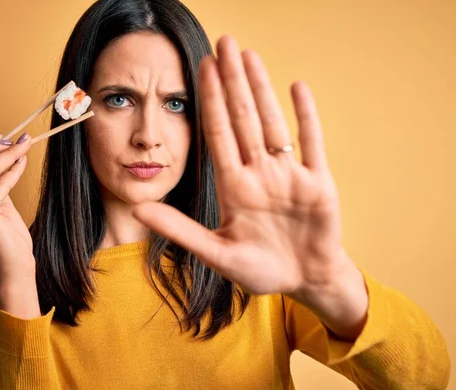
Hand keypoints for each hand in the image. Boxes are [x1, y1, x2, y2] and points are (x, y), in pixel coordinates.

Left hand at [133, 36, 361, 312]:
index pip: (218, 134)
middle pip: (243, 118)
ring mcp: (289, 175)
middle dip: (232, 81)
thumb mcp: (216, 252)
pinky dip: (306, 116)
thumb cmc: (261, 270)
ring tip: (250, 56)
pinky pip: (312, 142)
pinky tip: (296, 87)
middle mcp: (260, 174)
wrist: (305, 281)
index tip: (201, 68)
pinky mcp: (318, 182)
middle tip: (224, 43)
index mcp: (234, 188)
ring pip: (273, 123)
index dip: (209, 100)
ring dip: (261, 89)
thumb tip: (137, 209)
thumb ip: (179, 230)